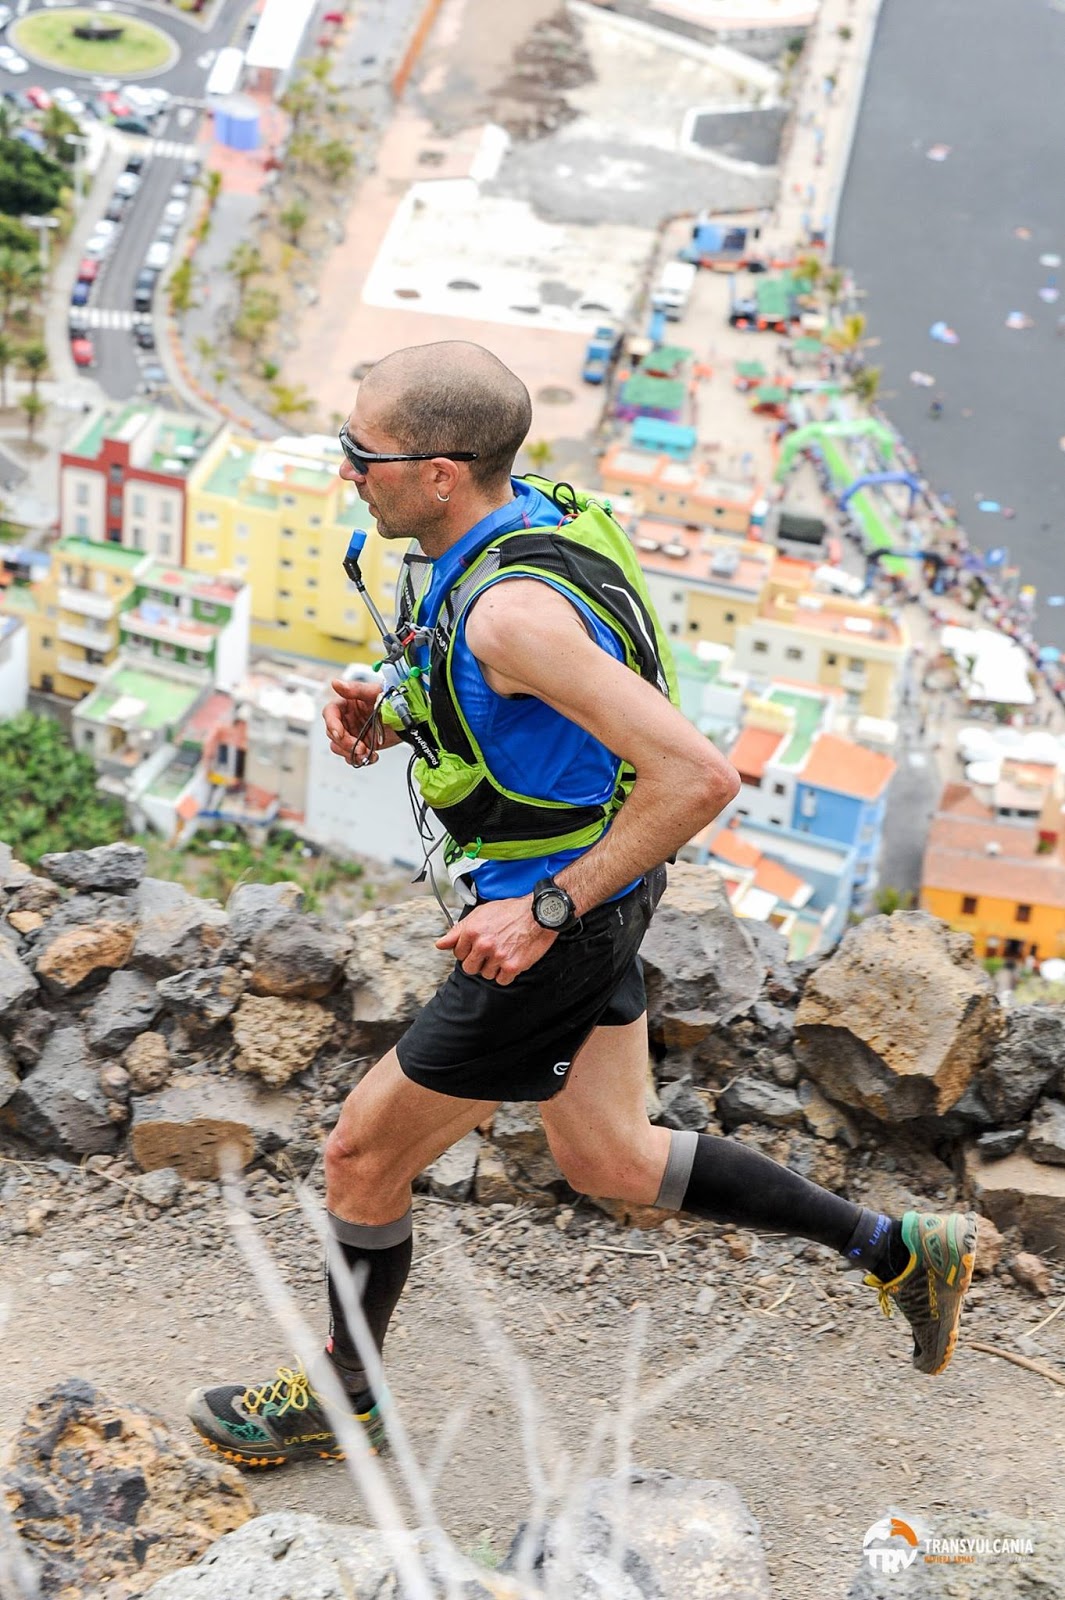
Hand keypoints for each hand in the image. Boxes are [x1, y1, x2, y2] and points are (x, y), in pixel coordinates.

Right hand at [323, 678, 400, 764]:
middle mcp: (347, 719)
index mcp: (347, 704)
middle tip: (361, 747)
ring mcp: (353, 733)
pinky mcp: (361, 745)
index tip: (339, 733)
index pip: (330, 713)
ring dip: (351, 753)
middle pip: (333, 734)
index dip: (331, 724)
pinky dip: (360, 760)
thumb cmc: (392, 699)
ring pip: (339, 747)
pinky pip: (352, 756)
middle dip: (345, 743)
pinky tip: (372, 757)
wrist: (408, 717)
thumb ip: (355, 689)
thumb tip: (336, 683)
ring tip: (367, 753)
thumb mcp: (375, 692)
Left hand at [435, 896, 555, 984]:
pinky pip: (501, 980)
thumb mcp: (480, 914)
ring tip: (503, 953)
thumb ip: (457, 931)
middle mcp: (483, 944)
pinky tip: (510, 960)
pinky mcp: (512, 966)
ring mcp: (497, 956)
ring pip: (485, 975)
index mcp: (472, 931)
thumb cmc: (511, 911)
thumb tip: (440, 944)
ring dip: (493, 968)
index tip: (477, 947)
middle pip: (469, 968)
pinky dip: (506, 974)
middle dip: (477, 962)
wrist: (538, 913)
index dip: (467, 951)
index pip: (458, 954)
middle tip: (489, 953)